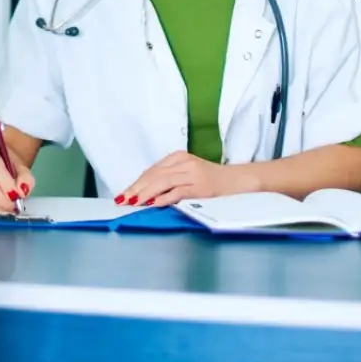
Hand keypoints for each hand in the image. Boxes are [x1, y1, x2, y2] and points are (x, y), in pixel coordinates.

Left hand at [116, 151, 243, 206]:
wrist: (238, 180)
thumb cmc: (212, 180)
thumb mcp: (188, 174)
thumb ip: (169, 180)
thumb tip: (144, 194)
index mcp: (178, 157)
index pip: (151, 171)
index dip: (136, 183)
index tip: (124, 194)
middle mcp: (183, 162)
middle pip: (154, 175)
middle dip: (136, 189)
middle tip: (123, 200)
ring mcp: (192, 173)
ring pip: (162, 181)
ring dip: (145, 193)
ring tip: (134, 202)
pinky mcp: (200, 186)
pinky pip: (177, 191)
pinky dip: (164, 198)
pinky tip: (154, 204)